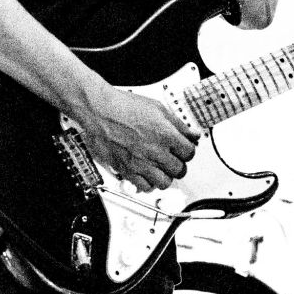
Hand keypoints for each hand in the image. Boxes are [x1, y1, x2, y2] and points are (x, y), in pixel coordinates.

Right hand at [79, 87, 198, 191]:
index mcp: (166, 134)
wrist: (100, 110)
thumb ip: (178, 124)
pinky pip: (145, 187)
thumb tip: (193, 134)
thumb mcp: (158, 108)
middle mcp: (155, 151)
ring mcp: (140, 163)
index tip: (184, 149)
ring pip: (165, 183)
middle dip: (178, 164)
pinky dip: (148, 183)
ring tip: (161, 168)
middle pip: (179, 170)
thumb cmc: (124, 106)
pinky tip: (147, 173)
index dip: (188, 151)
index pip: (190, 153)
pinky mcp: (127, 170)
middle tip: (173, 158)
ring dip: (165, 176)